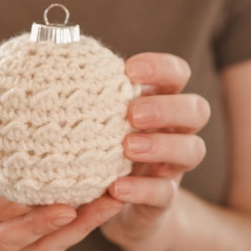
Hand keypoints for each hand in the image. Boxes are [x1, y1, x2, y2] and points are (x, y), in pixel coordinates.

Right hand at [0, 155, 123, 250]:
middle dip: (79, 227)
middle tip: (113, 199)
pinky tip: (102, 184)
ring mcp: (9, 242)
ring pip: (55, 239)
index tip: (66, 210)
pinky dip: (78, 208)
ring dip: (88, 220)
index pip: (5, 241)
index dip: (35, 227)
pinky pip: (53, 222)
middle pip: (42, 246)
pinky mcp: (19, 227)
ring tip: (120, 192)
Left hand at [100, 53, 208, 247]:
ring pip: (193, 150)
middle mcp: (176, 130)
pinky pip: (165, 194)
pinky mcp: (164, 199)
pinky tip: (117, 187)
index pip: (177, 74)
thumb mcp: (97, 116)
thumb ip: (89, 91)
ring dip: (162, 145)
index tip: (128, 69)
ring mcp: (173, 166)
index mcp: (160, 101)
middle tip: (133, 113)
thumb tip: (52, 48)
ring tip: (127, 148)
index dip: (161, 67)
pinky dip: (142, 190)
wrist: (110, 203)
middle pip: (197, 109)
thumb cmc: (100, 145)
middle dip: (167, 108)